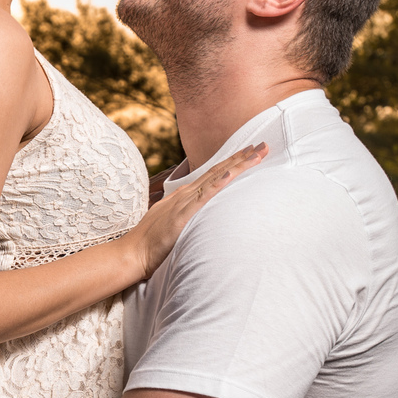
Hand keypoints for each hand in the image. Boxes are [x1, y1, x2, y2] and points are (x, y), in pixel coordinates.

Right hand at [129, 142, 267, 279]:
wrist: (133, 253)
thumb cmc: (152, 241)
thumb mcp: (174, 222)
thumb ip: (186, 214)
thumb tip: (198, 214)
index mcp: (185, 195)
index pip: (214, 174)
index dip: (233, 162)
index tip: (252, 152)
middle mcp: (187, 193)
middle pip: (220, 170)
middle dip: (243, 157)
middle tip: (264, 144)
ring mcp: (184, 202)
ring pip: (216, 178)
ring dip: (237, 165)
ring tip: (256, 153)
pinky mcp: (182, 215)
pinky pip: (204, 197)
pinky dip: (218, 184)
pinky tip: (230, 174)